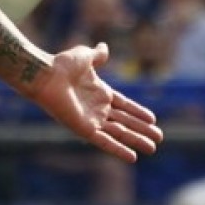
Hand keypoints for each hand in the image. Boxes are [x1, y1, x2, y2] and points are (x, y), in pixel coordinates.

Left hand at [27, 43, 162, 161]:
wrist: (46, 76)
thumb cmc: (62, 65)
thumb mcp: (85, 56)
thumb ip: (97, 55)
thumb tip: (104, 47)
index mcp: (100, 92)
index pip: (124, 105)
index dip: (138, 112)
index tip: (152, 119)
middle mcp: (97, 109)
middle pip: (125, 122)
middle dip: (142, 130)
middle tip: (159, 138)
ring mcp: (92, 120)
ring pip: (119, 133)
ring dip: (136, 140)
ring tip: (152, 148)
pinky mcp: (85, 129)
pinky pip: (105, 142)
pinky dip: (118, 149)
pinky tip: (132, 158)